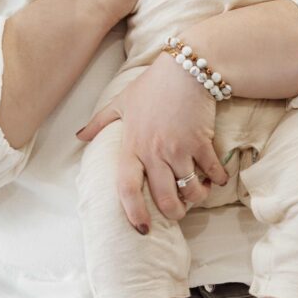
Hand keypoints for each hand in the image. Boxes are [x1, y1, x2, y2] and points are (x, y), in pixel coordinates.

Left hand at [76, 52, 228, 231]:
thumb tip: (79, 136)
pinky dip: (217, 179)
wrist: (186, 69)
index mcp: (132, 145)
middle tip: (178, 213)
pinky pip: (212, 172)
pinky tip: (218, 177)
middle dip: (174, 212)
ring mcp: (178, 148)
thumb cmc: (153, 85)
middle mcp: (154, 152)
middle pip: (164, 197)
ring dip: (197, 197)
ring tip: (199, 192)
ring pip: (190, 190)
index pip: (126, 187)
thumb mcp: (122, 101)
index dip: (133, 212)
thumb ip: (100, 122)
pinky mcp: (201, 143)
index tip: (142, 229)